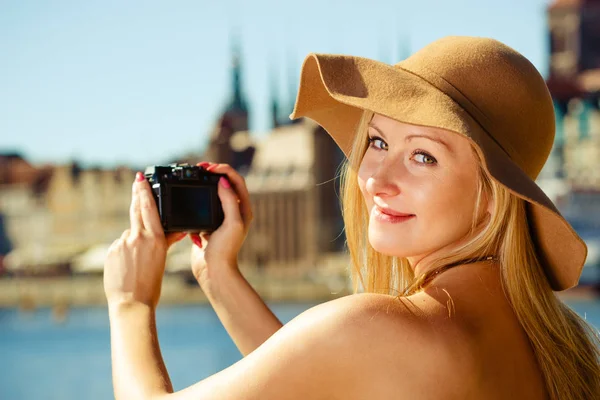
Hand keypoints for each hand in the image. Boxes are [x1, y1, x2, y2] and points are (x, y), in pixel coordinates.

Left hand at [103, 172, 185, 307]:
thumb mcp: (162, 260)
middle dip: (137, 194)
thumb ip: (167, 241)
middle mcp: (138, 238)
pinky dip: (124, 251)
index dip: (144, 191)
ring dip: (134, 239)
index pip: (149, 208)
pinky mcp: (111, 252)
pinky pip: (120, 245)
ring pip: (129, 234)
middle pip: (136, 210)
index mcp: (155, 239)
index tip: (140, 178)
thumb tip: (178, 231)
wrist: (131, 303)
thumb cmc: (151, 284)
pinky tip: (127, 265)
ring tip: (137, 260)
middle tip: (136, 180)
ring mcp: (122, 244)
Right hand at [189, 163, 252, 293]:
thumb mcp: (232, 223)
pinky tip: (191, 202)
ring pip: (211, 193)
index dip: (224, 169)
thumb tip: (223, 181)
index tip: (210, 167)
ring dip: (203, 184)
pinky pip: (200, 206)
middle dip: (212, 173)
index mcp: (243, 209)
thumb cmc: (226, 250)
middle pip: (224, 183)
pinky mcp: (206, 224)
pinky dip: (195, 202)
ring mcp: (219, 217)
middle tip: (200, 167)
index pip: (236, 180)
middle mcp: (233, 211)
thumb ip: (229, 201)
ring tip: (193, 178)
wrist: (213, 271)